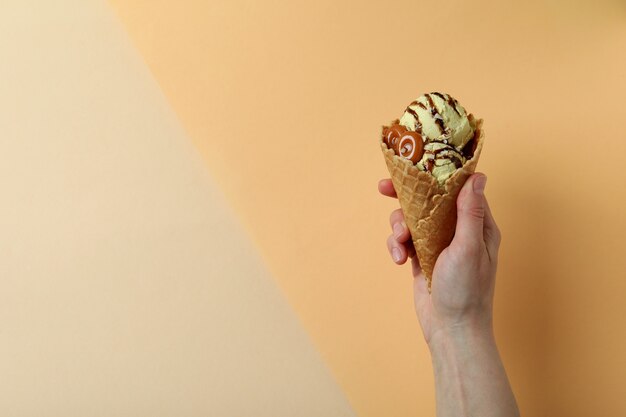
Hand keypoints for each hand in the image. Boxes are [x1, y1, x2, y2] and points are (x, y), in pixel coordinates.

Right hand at [378, 173, 500, 345]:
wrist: (450, 330)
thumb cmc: (466, 291)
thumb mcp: (469, 248)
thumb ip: (470, 212)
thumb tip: (477, 177)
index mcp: (477, 225)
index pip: (457, 190)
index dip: (435, 175)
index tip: (414, 166)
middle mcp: (458, 231)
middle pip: (428, 201)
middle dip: (405, 196)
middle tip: (383, 187)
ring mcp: (438, 244)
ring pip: (411, 220)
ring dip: (399, 228)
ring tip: (400, 244)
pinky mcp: (421, 257)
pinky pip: (404, 241)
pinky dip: (397, 246)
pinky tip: (398, 261)